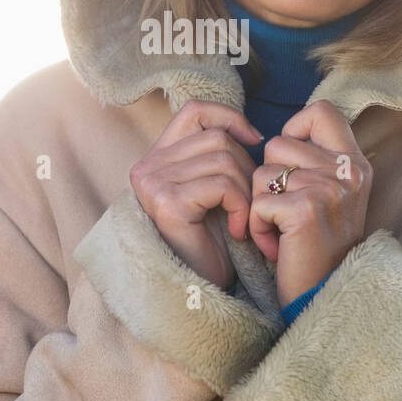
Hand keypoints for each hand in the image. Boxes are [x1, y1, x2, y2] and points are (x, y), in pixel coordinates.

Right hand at [129, 101, 261, 291]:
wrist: (199, 289)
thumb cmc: (212, 240)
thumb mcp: (215, 187)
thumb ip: (220, 154)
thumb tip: (254, 132)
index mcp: (157, 156)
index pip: (195, 110)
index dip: (229, 117)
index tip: (254, 142)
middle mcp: (147, 166)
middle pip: (217, 137)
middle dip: (246, 167)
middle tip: (249, 203)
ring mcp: (153, 183)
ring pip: (223, 159)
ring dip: (246, 190)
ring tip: (244, 218)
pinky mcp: (167, 203)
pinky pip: (221, 185)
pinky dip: (241, 207)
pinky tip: (238, 230)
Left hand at [248, 100, 372, 308]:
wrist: (325, 296)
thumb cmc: (318, 247)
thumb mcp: (330, 196)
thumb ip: (316, 162)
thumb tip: (280, 135)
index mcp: (355, 162)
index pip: (321, 111)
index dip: (294, 129)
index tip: (290, 165)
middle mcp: (348, 171)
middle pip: (278, 144)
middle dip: (268, 179)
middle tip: (285, 212)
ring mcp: (330, 189)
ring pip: (261, 173)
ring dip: (260, 207)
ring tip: (281, 231)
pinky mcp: (307, 210)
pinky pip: (258, 202)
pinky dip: (259, 228)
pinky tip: (277, 246)